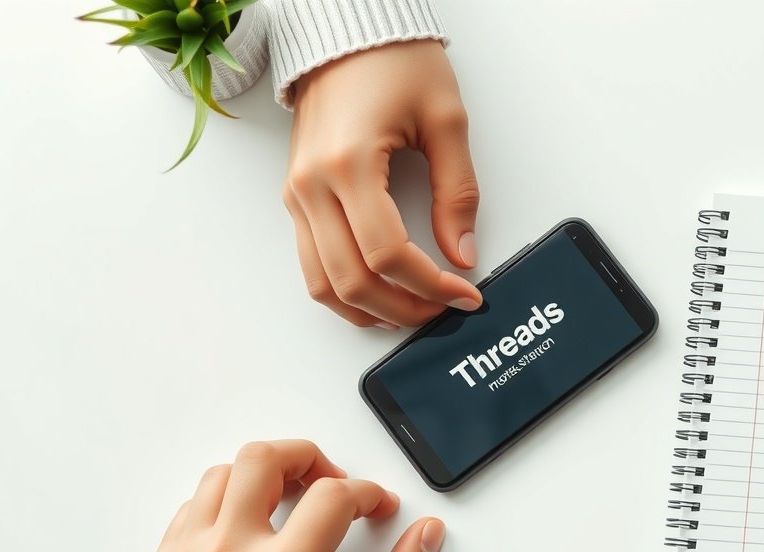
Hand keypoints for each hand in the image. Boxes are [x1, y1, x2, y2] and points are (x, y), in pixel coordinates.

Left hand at [141, 440, 445, 551]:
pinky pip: (192, 506)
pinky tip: (251, 525)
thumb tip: (425, 539)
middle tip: (331, 479)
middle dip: (309, 456)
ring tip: (291, 498)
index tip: (378, 509)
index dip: (368, 494)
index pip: (333, 495)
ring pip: (222, 473)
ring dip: (264, 475)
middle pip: (265, 457)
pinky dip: (226, 501)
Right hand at [284, 40, 481, 328]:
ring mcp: (298, 194)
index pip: (388, 254)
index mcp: (348, 164)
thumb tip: (462, 252)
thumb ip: (458, 193)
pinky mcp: (297, 196)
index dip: (432, 285)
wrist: (347, 30)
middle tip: (445, 308)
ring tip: (415, 309)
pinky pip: (314, 263)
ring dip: (371, 310)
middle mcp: (312, 185)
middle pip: (352, 281)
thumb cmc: (392, 61)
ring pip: (323, 284)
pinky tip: (383, 292)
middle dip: (404, 308)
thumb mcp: (446, 121)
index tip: (466, 292)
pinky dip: (346, 289)